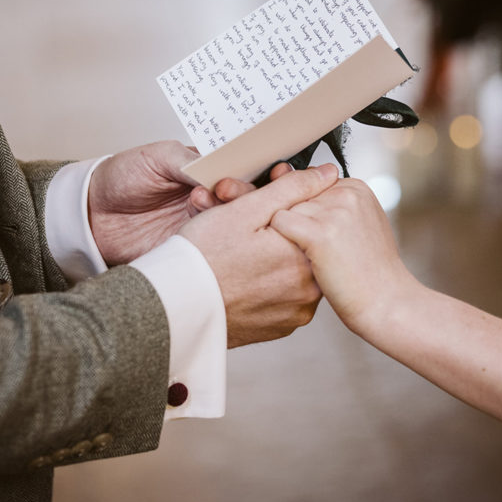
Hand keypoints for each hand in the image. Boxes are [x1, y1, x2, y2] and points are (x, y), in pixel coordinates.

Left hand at [88, 141, 283, 264]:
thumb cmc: (122, 177)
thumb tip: (222, 167)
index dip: (265, 171)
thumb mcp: (158, 157)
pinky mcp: (194, 250)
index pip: (249, 169)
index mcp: (210, 169)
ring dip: (226, 215)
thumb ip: (191, 162)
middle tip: (222, 190)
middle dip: (244, 194)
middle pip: (250, 199)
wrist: (90, 214)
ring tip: (197, 202)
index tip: (272, 171)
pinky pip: (215, 248)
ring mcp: (205, 225)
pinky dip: (214, 240)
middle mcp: (213, 198)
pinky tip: (199, 229)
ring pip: (236, 224)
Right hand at [180, 164, 338, 346]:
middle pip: (305, 244)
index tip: (265, 205)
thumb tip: (327, 175)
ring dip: (278, 256)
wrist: (174, 306)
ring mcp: (297, 311)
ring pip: (296, 269)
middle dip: (282, 229)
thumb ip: (292, 188)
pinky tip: (247, 275)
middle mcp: (308, 288)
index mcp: (305, 255)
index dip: (290, 203)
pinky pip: (286, 295)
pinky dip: (272, 283)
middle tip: (247, 230)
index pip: (315, 217)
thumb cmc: (201, 259)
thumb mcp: (245, 209)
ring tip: (244, 253)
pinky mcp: (282, 326)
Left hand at [269, 178, 414, 333]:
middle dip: (298, 224)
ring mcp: (334, 212)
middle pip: (295, 196)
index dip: (308, 215)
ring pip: (284, 208)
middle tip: (323, 252)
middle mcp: (346, 193)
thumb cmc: (367, 270)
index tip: (326, 238)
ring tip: (316, 259)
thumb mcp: (355, 225)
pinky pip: (279, 223)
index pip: (309, 186)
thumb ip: (326, 202)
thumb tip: (280, 171)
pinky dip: (278, 242)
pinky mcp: (319, 233)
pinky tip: (300, 259)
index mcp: (355, 187)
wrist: (385, 302)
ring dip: (289, 235)